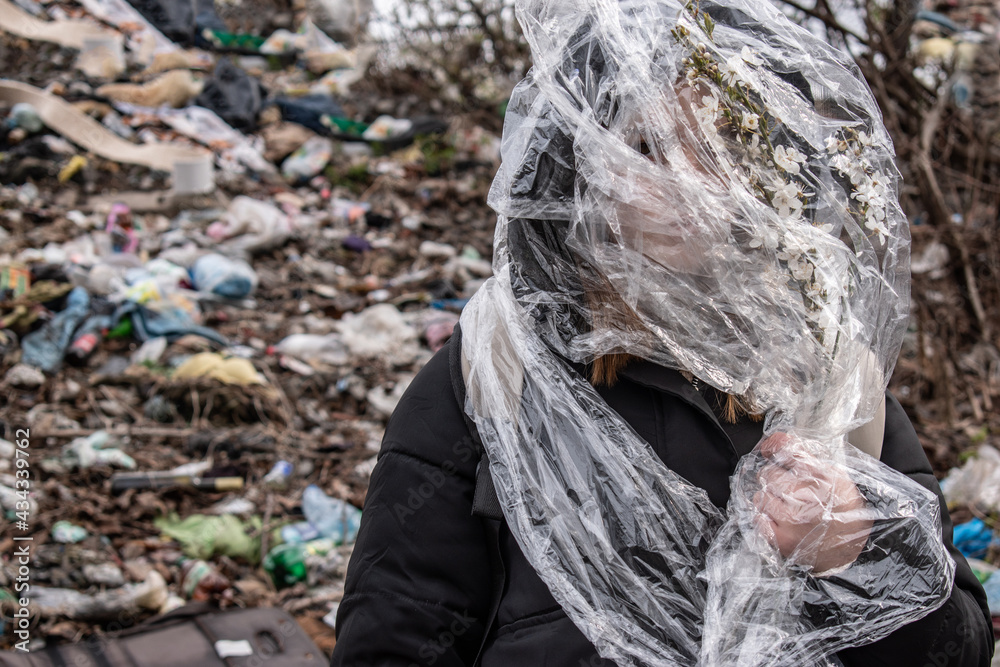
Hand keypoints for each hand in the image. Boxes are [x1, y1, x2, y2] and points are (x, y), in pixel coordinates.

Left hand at [753, 433, 872, 573]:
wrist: (851, 545)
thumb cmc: (840, 507)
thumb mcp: (832, 473)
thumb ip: (802, 453)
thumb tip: (771, 441)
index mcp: (822, 475)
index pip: (785, 449)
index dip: (774, 446)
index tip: (769, 449)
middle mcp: (807, 495)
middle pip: (768, 473)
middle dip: (776, 479)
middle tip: (791, 490)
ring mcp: (792, 518)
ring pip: (760, 495)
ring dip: (770, 499)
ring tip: (789, 507)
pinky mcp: (781, 538)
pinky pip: (758, 517)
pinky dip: (767, 517)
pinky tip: (783, 520)